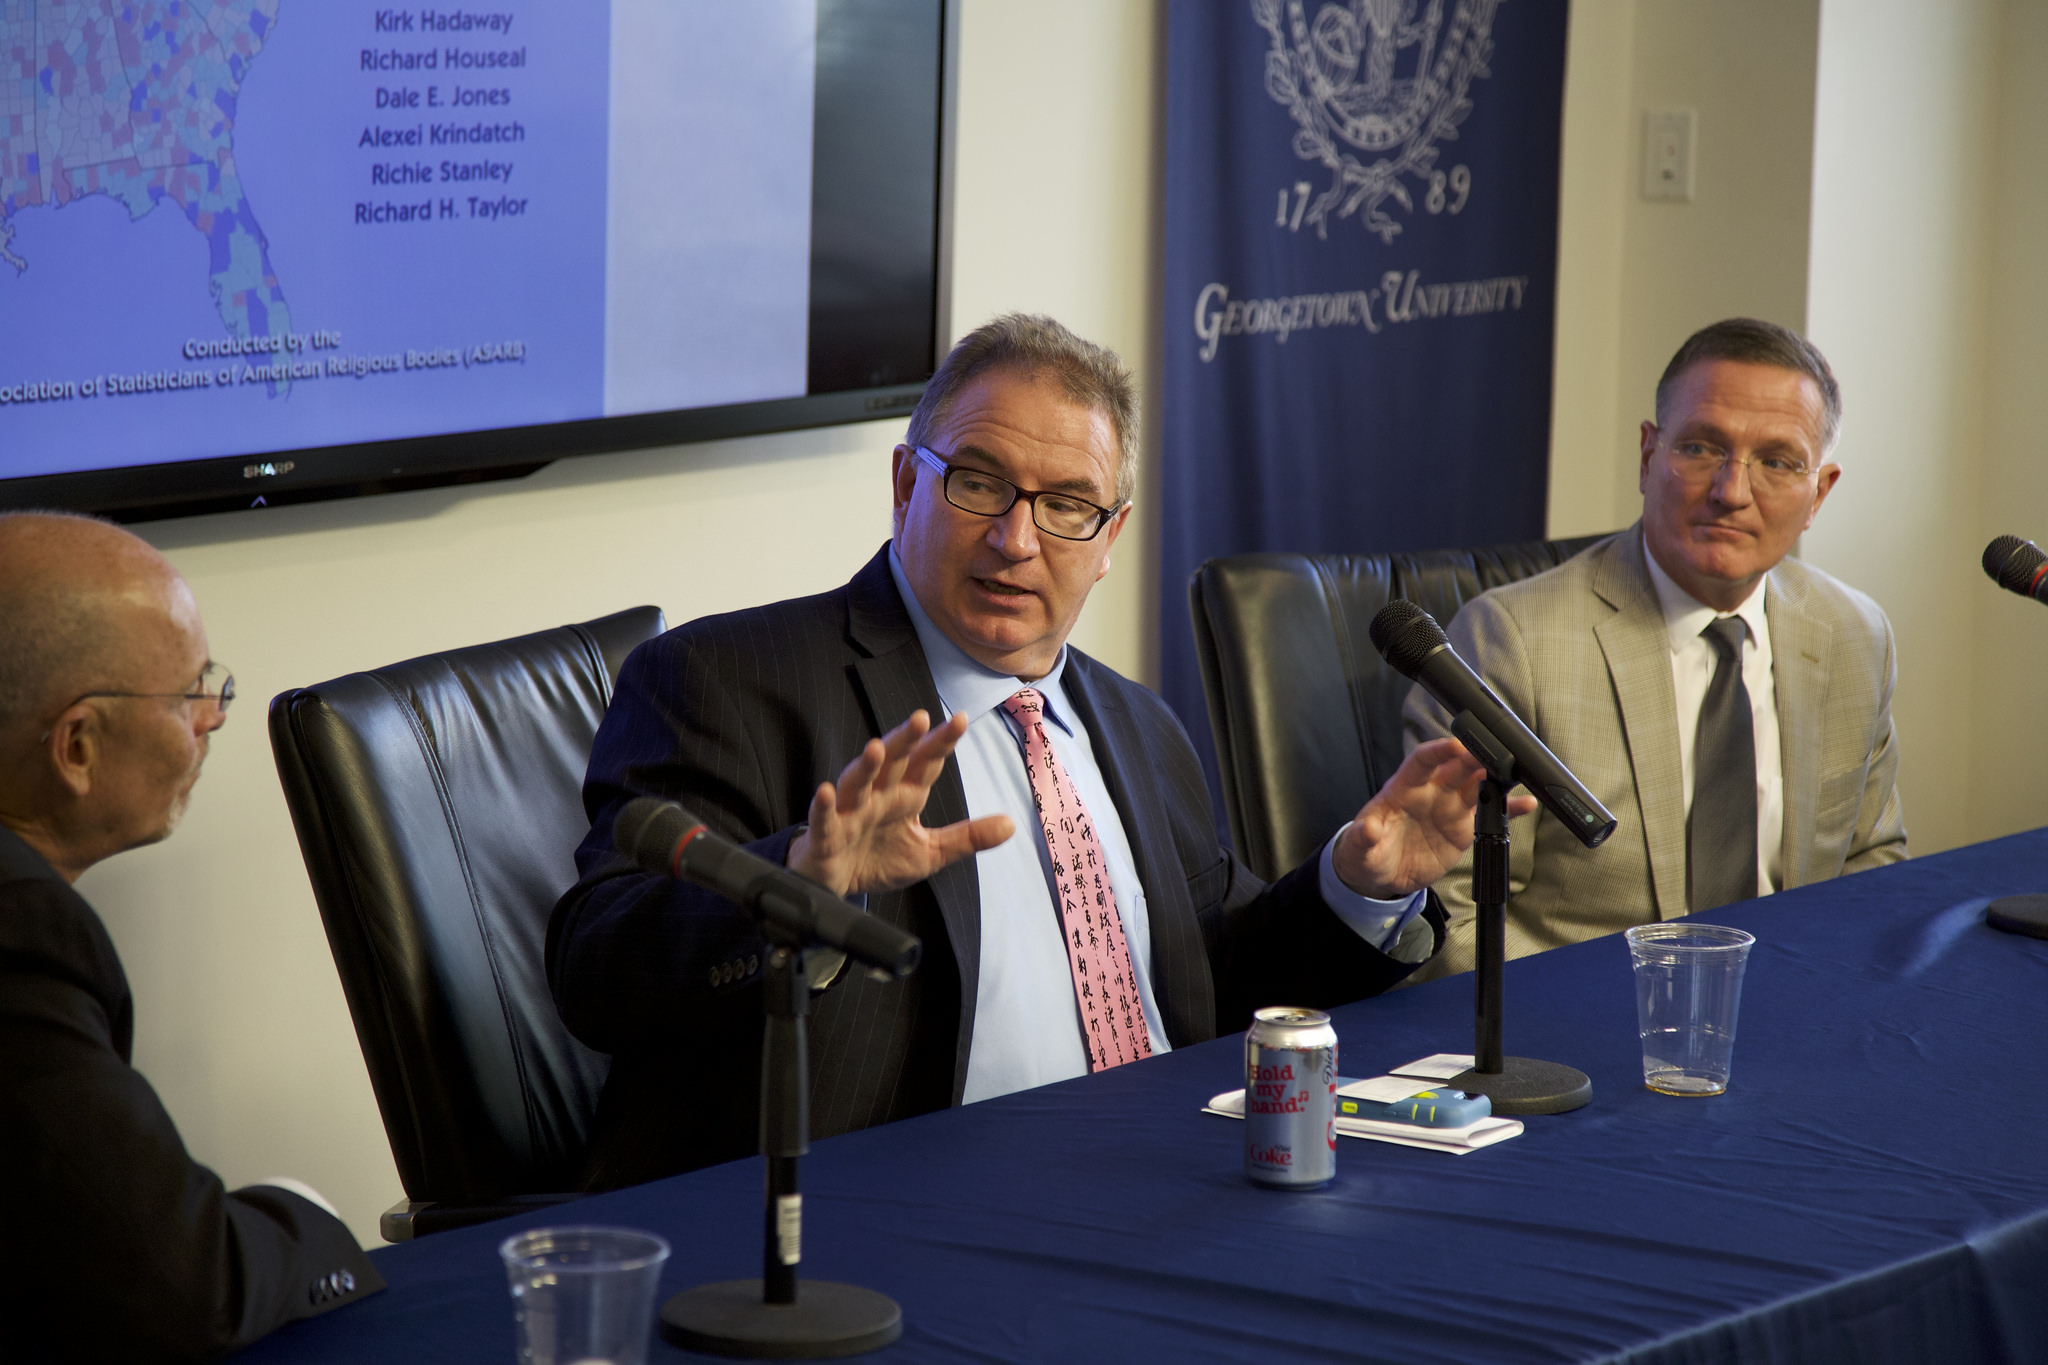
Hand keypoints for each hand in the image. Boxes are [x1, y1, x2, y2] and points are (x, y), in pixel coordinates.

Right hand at [786, 709, 1013, 896]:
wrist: (838, 886)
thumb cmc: (879, 859)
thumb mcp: (930, 852)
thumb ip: (967, 837)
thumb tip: (1011, 825)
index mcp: (903, 797)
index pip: (926, 764)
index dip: (940, 743)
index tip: (960, 719)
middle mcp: (876, 797)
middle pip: (891, 763)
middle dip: (904, 741)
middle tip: (920, 719)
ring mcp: (848, 814)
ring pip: (855, 783)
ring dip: (865, 766)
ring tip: (876, 748)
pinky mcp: (825, 836)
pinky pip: (823, 819)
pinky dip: (822, 806)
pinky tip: (824, 792)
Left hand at [1331, 738, 1538, 898]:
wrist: (1381, 875)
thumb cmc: (1366, 852)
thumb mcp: (1358, 847)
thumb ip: (1364, 836)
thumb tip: (1368, 827)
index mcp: (1403, 788)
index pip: (1421, 761)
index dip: (1438, 752)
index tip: (1454, 746)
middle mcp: (1430, 793)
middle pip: (1456, 768)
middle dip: (1474, 758)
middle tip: (1494, 754)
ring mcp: (1449, 809)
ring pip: (1476, 785)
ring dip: (1495, 778)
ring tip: (1516, 774)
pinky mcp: (1463, 829)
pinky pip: (1489, 814)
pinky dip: (1509, 809)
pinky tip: (1527, 803)